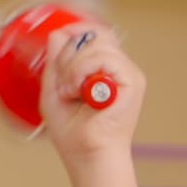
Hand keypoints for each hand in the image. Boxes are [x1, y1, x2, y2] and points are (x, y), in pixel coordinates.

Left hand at [41, 23, 145, 168]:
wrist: (85, 154)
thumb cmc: (73, 131)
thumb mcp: (54, 87)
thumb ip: (56, 59)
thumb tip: (58, 33)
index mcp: (104, 69)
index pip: (95, 33)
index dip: (75, 32)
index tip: (60, 44)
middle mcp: (118, 68)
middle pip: (95, 33)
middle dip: (69, 53)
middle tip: (63, 82)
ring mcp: (127, 73)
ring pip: (97, 43)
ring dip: (73, 66)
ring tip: (69, 91)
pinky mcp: (132, 81)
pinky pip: (104, 58)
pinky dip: (82, 71)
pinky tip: (77, 91)